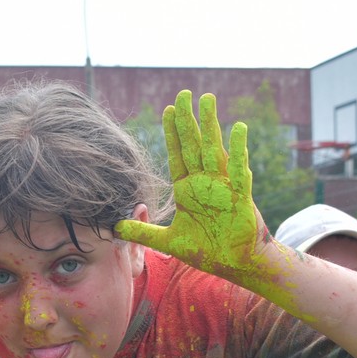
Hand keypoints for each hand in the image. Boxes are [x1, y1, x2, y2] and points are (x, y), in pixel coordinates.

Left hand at [115, 90, 285, 300]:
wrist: (235, 264)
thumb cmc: (207, 250)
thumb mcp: (168, 242)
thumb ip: (143, 232)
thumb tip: (116, 227)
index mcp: (188, 190)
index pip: (177, 155)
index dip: (172, 133)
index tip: (167, 109)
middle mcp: (204, 183)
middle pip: (193, 145)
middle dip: (187, 119)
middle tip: (184, 93)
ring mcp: (222, 186)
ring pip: (214, 149)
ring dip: (210, 124)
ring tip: (207, 99)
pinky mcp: (239, 195)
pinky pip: (239, 169)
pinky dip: (238, 150)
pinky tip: (238, 129)